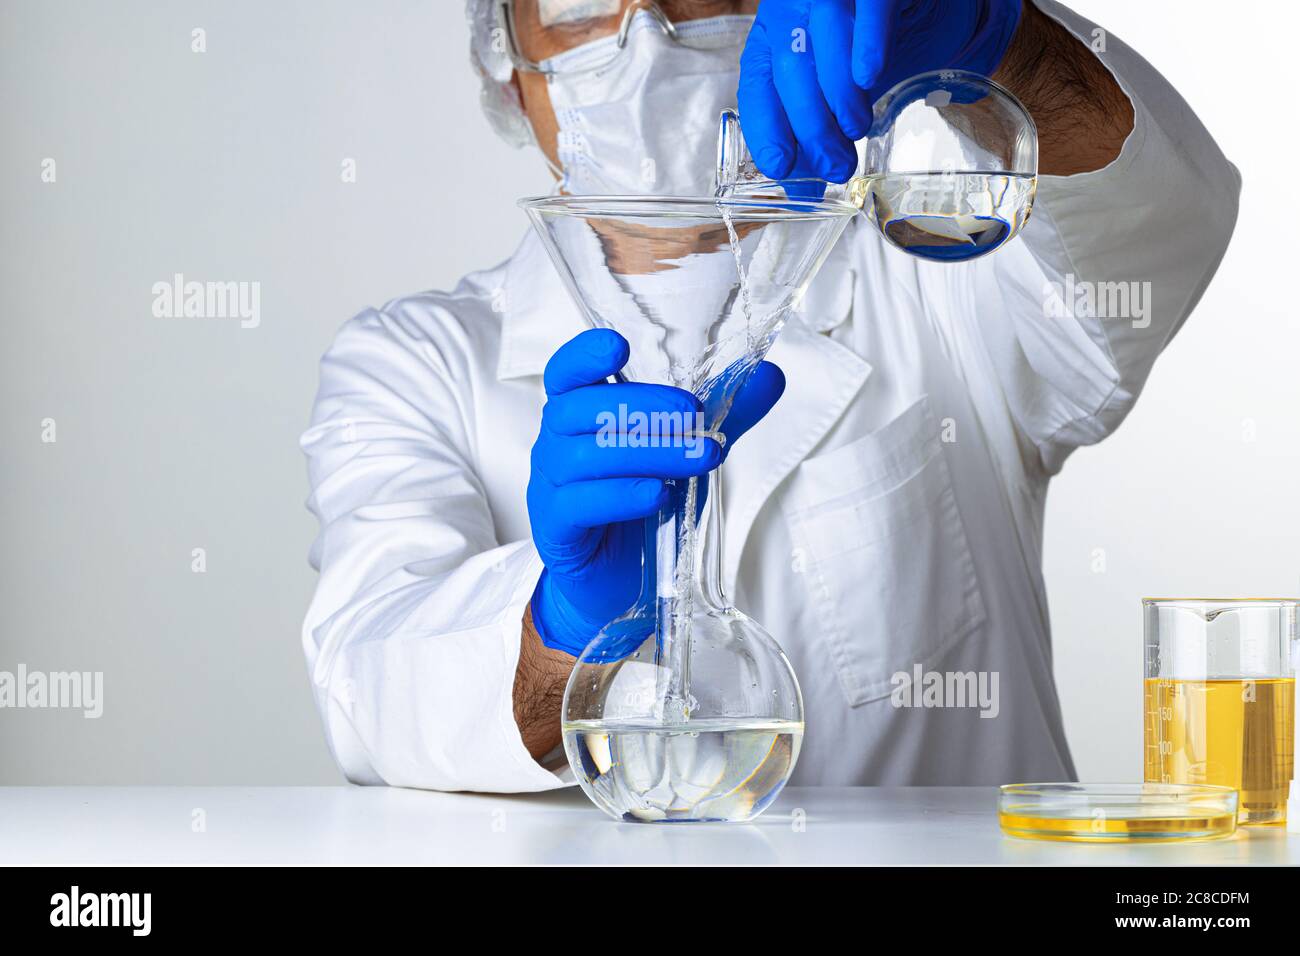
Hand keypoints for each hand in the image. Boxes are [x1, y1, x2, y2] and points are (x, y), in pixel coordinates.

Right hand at [527, 329, 784, 657]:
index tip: (619, 345)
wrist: (615, 584)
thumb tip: (770, 376)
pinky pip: (579, 504)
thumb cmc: (642, 506)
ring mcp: (551, 487)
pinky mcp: (557, 530)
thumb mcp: (685, 453)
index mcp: (580, 415)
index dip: (584, 354)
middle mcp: (556, 444)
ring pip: (585, 456)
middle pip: (579, 408)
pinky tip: (657, 496)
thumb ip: (722, 415)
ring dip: (649, 452)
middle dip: (644, 406)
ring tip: (700, 458)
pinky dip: (621, 495)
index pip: (566, 372)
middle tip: (696, 414)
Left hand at [738, 0, 1022, 181]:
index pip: (757, 84)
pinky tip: (868, 76)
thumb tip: (802, 196)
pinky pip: (869, 6)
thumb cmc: (864, 52)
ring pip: (824, 37)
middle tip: (835, 165)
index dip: (765, 127)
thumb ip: (815, 139)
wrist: (920, 7)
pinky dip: (867, 42)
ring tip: (857, 127)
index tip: (780, 166)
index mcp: (774, 39)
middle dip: (811, 125)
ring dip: (838, 92)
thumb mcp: (834, 97)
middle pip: (789, 68)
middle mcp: (794, 9)